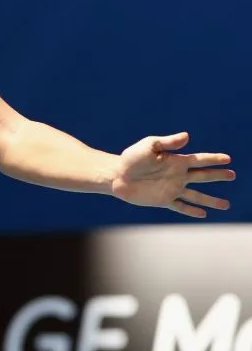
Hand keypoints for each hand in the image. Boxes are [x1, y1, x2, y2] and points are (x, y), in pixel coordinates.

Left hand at [112, 132, 234, 217]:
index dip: (214, 159)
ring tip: (226, 205)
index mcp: (176, 161)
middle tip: (233, 175)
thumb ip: (167, 142)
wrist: (116, 175)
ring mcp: (172, 188)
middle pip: (203, 176)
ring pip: (196, 195)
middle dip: (218, 176)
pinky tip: (203, 214)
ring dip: (211, 200)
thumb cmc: (131, 158)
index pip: (199, 160)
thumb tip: (187, 136)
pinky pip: (181, 207)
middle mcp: (177, 175)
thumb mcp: (149, 145)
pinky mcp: (163, 200)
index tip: (228, 159)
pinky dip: (192, 211)